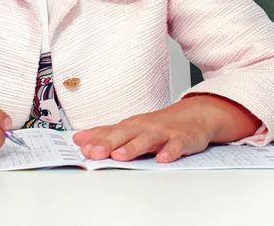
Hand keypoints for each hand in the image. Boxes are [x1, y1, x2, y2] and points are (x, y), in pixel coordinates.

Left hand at [72, 94, 259, 163]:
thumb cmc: (159, 125)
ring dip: (134, 147)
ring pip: (148, 140)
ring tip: (120, 156)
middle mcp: (145, 127)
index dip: (95, 140)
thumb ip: (105, 134)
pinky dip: (170, 152)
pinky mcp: (183, 140)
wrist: (195, 115)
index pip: (110, 132)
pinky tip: (162, 159)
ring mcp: (164, 133)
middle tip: (94, 152)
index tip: (80, 147)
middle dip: (109, 143)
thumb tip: (78, 138)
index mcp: (131, 126)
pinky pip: (176, 146)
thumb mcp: (131, 128)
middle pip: (125, 135)